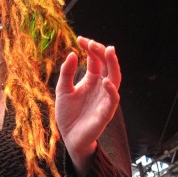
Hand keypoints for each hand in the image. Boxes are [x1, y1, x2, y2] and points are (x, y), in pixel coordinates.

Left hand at [55, 36, 121, 173]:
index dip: (90, 48)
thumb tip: (73, 54)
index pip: (96, 59)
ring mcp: (104, 98)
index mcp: (91, 80)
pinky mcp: (106, 113)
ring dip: (113, 64)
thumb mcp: (63, 91)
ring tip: (107, 51)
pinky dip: (111, 90)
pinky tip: (104, 81)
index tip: (80, 39)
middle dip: (102, 52)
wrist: (69, 137)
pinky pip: (113, 100)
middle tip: (92, 43)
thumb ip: (66, 73)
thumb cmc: (68, 115)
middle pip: (107, 65)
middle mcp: (101, 87)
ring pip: (115, 78)